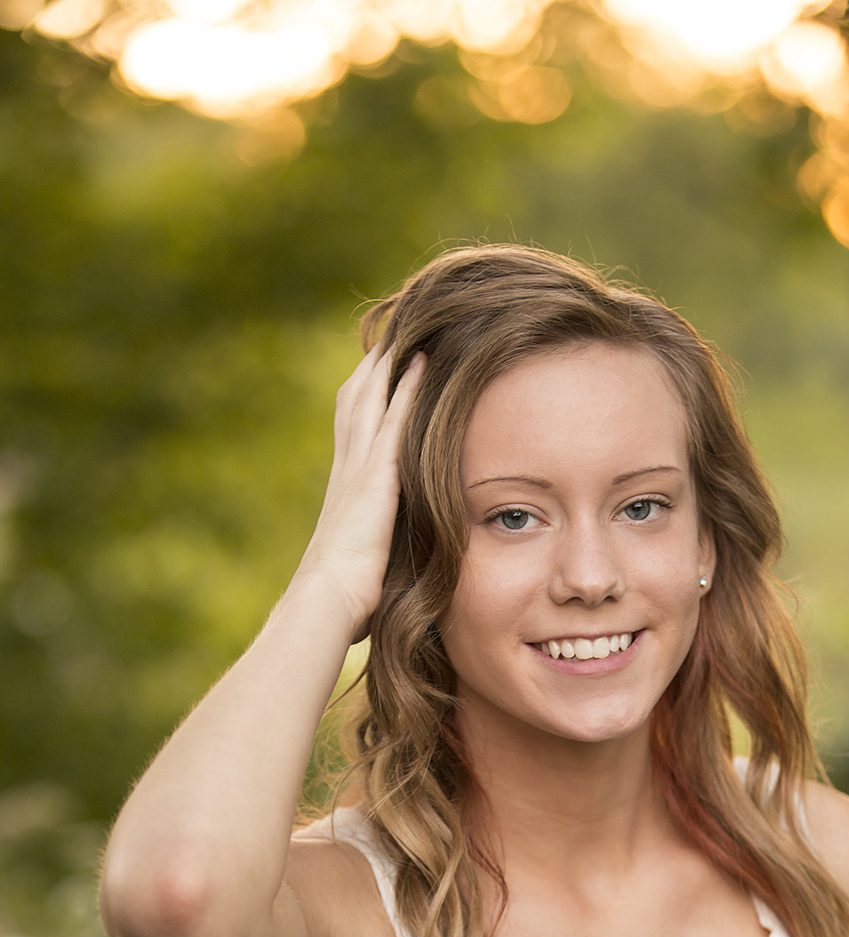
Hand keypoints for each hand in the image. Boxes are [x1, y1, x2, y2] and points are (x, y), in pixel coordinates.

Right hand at [291, 343, 424, 641]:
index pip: (353, 429)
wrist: (328, 601)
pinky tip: (423, 359)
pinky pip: (394, 418)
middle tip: (394, 330)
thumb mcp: (363, 571)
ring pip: (371, 397)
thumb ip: (374, 561)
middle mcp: (348, 469)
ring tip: (411, 326)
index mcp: (345, 490)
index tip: (379, 369)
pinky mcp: (376, 475)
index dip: (365, 396)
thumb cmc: (343, 601)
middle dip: (375, 365)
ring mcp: (359, 468)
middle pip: (356, 400)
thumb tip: (380, 590)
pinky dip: (407, 387)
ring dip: (390, 361)